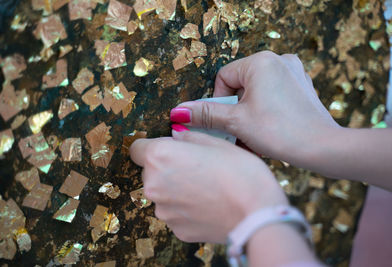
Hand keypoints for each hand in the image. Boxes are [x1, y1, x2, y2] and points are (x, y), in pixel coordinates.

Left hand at [129, 131, 287, 242]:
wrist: (257, 215)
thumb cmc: (240, 173)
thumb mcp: (217, 143)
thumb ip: (189, 136)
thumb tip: (177, 135)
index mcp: (160, 157)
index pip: (137, 148)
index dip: (152, 146)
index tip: (168, 149)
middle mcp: (154, 185)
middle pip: (151, 172)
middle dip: (167, 167)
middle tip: (196, 167)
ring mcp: (164, 211)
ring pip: (163, 193)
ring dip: (176, 189)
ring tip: (205, 187)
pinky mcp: (176, 229)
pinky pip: (176, 212)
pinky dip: (186, 208)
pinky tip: (208, 204)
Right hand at [170, 51, 339, 166]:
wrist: (323, 148)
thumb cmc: (280, 131)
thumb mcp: (236, 122)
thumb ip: (205, 114)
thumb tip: (179, 112)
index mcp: (261, 61)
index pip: (224, 78)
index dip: (219, 102)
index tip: (225, 122)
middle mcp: (279, 60)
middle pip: (240, 87)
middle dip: (235, 113)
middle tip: (237, 133)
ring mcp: (294, 73)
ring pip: (257, 94)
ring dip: (249, 116)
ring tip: (253, 138)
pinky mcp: (302, 87)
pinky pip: (273, 97)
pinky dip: (265, 114)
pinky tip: (267, 133)